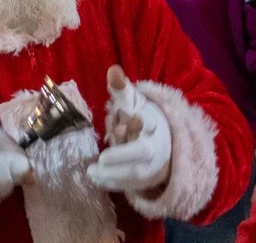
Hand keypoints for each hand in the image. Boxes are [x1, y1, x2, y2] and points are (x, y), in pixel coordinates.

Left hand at [87, 66, 171, 192]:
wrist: (165, 141)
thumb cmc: (144, 118)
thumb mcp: (134, 101)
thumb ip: (122, 88)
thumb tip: (112, 70)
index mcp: (155, 124)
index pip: (149, 124)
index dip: (139, 124)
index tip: (127, 123)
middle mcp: (158, 146)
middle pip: (143, 153)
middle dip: (122, 156)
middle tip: (101, 159)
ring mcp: (155, 166)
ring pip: (136, 173)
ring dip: (113, 174)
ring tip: (91, 172)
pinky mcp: (148, 180)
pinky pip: (131, 184)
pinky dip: (113, 183)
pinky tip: (95, 180)